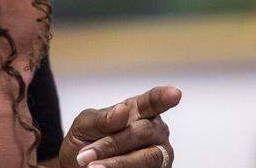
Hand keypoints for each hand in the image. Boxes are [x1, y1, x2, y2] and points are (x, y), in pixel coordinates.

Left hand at [59, 85, 181, 166]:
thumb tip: (122, 111)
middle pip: (141, 132)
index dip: (163, 97)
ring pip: (145, 158)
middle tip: (85, 155)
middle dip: (112, 144)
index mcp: (138, 110)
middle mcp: (155, 130)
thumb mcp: (86, 125)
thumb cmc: (86, 141)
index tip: (175, 93)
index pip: (152, 101)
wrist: (80, 166)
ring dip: (117, 163)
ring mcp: (159, 154)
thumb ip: (103, 118)